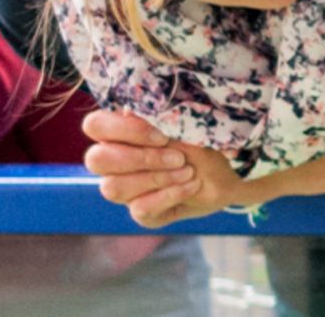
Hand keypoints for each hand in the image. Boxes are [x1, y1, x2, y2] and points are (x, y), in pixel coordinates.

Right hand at [81, 110, 244, 227]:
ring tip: (188, 172)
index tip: (161, 136)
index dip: (123, 130)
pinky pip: (139, 209)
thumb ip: (161, 120)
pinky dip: (170, 196)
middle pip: (97, 159)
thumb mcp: (187, 127)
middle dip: (140, 158)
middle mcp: (115, 162)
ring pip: (113, 188)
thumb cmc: (202, 142)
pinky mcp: (141, 212)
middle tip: (178, 158)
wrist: (230, 173)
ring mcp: (126, 189)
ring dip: (157, 178)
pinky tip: (191, 186)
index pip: (95, 125)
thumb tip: (132, 111)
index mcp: (121, 133)